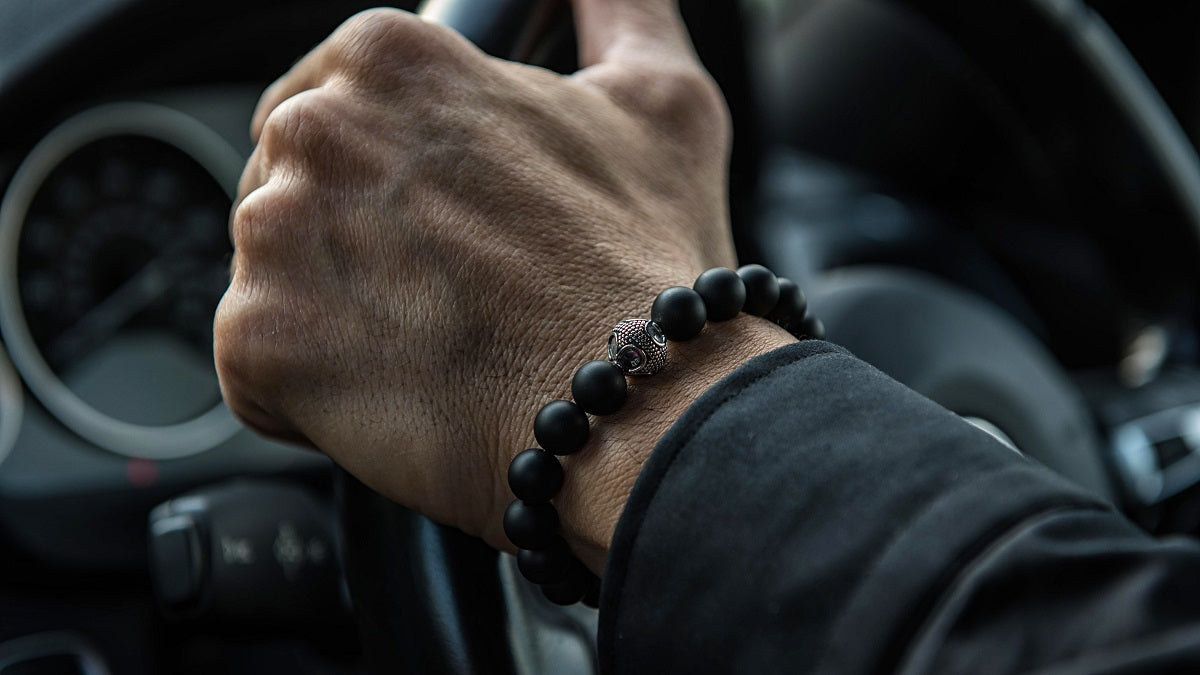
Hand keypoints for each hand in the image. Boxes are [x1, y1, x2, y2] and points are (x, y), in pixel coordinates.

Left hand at [215, 0, 790, 566]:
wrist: (633, 404)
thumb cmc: (645, 261)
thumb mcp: (659, 100)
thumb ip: (618, 13)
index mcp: (390, 59)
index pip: (330, 108)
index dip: (385, 181)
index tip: (434, 225)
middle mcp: (315, 127)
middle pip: (296, 194)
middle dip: (354, 246)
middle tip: (447, 293)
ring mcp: (274, 233)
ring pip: (274, 280)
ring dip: (334, 319)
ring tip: (430, 344)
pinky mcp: (255, 338)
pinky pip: (255, 370)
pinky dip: (307, 395)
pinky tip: (393, 392)